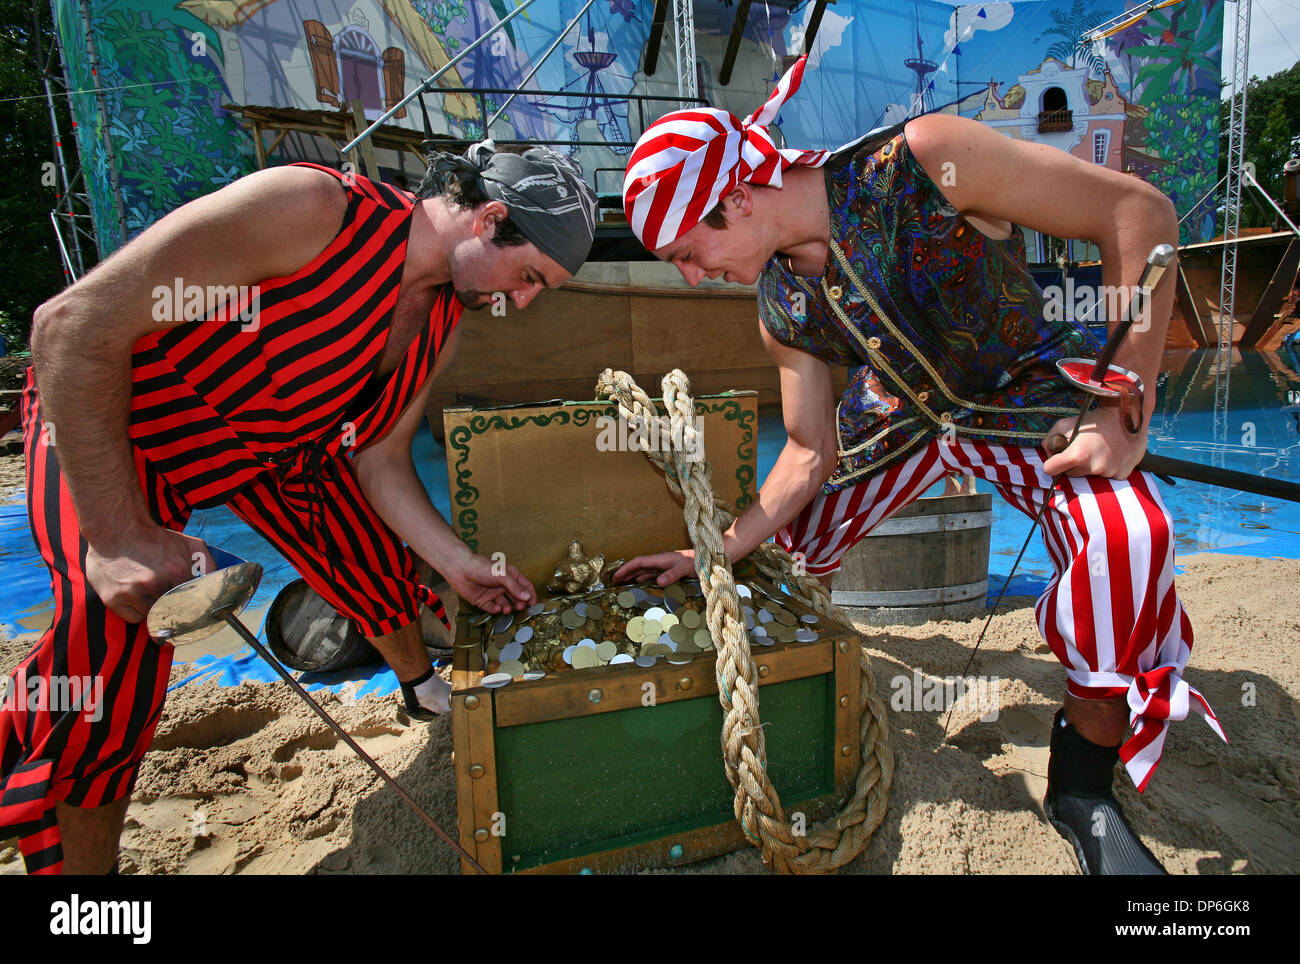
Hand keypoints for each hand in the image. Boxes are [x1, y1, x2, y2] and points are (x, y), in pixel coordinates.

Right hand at [86, 526, 214, 623]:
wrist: (116, 529)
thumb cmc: (154, 539)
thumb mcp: (188, 543)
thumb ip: (207, 562)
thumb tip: (217, 581)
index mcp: (176, 571)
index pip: (193, 601)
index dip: (193, 603)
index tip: (193, 606)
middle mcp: (154, 583)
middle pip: (173, 610)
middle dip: (174, 605)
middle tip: (169, 596)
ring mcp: (132, 592)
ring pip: (154, 615)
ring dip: (155, 607)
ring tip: (149, 590)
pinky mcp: (113, 599)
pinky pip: (135, 618)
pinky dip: (138, 611)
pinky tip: (136, 595)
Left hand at [444, 552, 535, 613]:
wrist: (459, 569)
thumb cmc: (480, 566)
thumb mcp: (501, 574)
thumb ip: (514, 586)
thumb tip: (527, 596)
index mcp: (509, 575)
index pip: (525, 586)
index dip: (530, 595)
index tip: (534, 604)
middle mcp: (502, 585)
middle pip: (516, 597)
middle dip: (520, 603)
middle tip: (521, 609)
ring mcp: (493, 593)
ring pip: (505, 604)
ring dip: (508, 608)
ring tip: (507, 610)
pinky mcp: (483, 600)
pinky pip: (492, 608)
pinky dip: (495, 610)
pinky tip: (496, 609)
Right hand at [613, 549, 695, 586]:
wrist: (710, 558)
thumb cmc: (699, 561)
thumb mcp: (686, 568)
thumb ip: (673, 574)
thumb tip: (658, 582)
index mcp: (661, 559)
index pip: (640, 562)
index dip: (627, 568)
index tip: (616, 575)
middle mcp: (661, 561)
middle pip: (639, 566)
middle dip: (626, 572)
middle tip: (614, 581)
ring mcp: (665, 565)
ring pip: (645, 570)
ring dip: (633, 575)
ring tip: (623, 582)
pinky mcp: (670, 570)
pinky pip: (652, 573)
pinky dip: (643, 577)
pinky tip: (640, 582)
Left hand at [1040, 401, 1147, 479]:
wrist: (1127, 415)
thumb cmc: (1094, 419)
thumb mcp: (1064, 423)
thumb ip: (1050, 438)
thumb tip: (1048, 451)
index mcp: (1077, 455)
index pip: (1050, 470)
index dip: (1051, 463)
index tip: (1056, 458)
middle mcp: (1093, 467)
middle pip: (1071, 474)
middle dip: (1072, 464)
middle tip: (1081, 449)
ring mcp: (1109, 472)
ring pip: (1089, 475)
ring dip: (1090, 466)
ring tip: (1098, 449)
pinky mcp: (1122, 474)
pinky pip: (1107, 476)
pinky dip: (1107, 467)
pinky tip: (1111, 453)